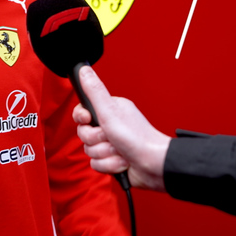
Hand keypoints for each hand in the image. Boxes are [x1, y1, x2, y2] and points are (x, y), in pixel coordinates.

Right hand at [73, 66, 169, 191]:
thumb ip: (94, 91)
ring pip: (89, 150)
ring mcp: (111, 143)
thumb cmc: (137, 137)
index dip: (82, 118)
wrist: (153, 165)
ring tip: (120, 150)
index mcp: (110, 110)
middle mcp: (110, 125)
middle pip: (84, 133)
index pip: (82, 112)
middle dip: (96, 139)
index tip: (88, 119)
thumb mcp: (110, 111)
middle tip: (110, 137)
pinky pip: (96, 164)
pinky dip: (109, 165)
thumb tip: (84, 70)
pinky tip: (122, 161)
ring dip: (105, 154)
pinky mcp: (112, 160)